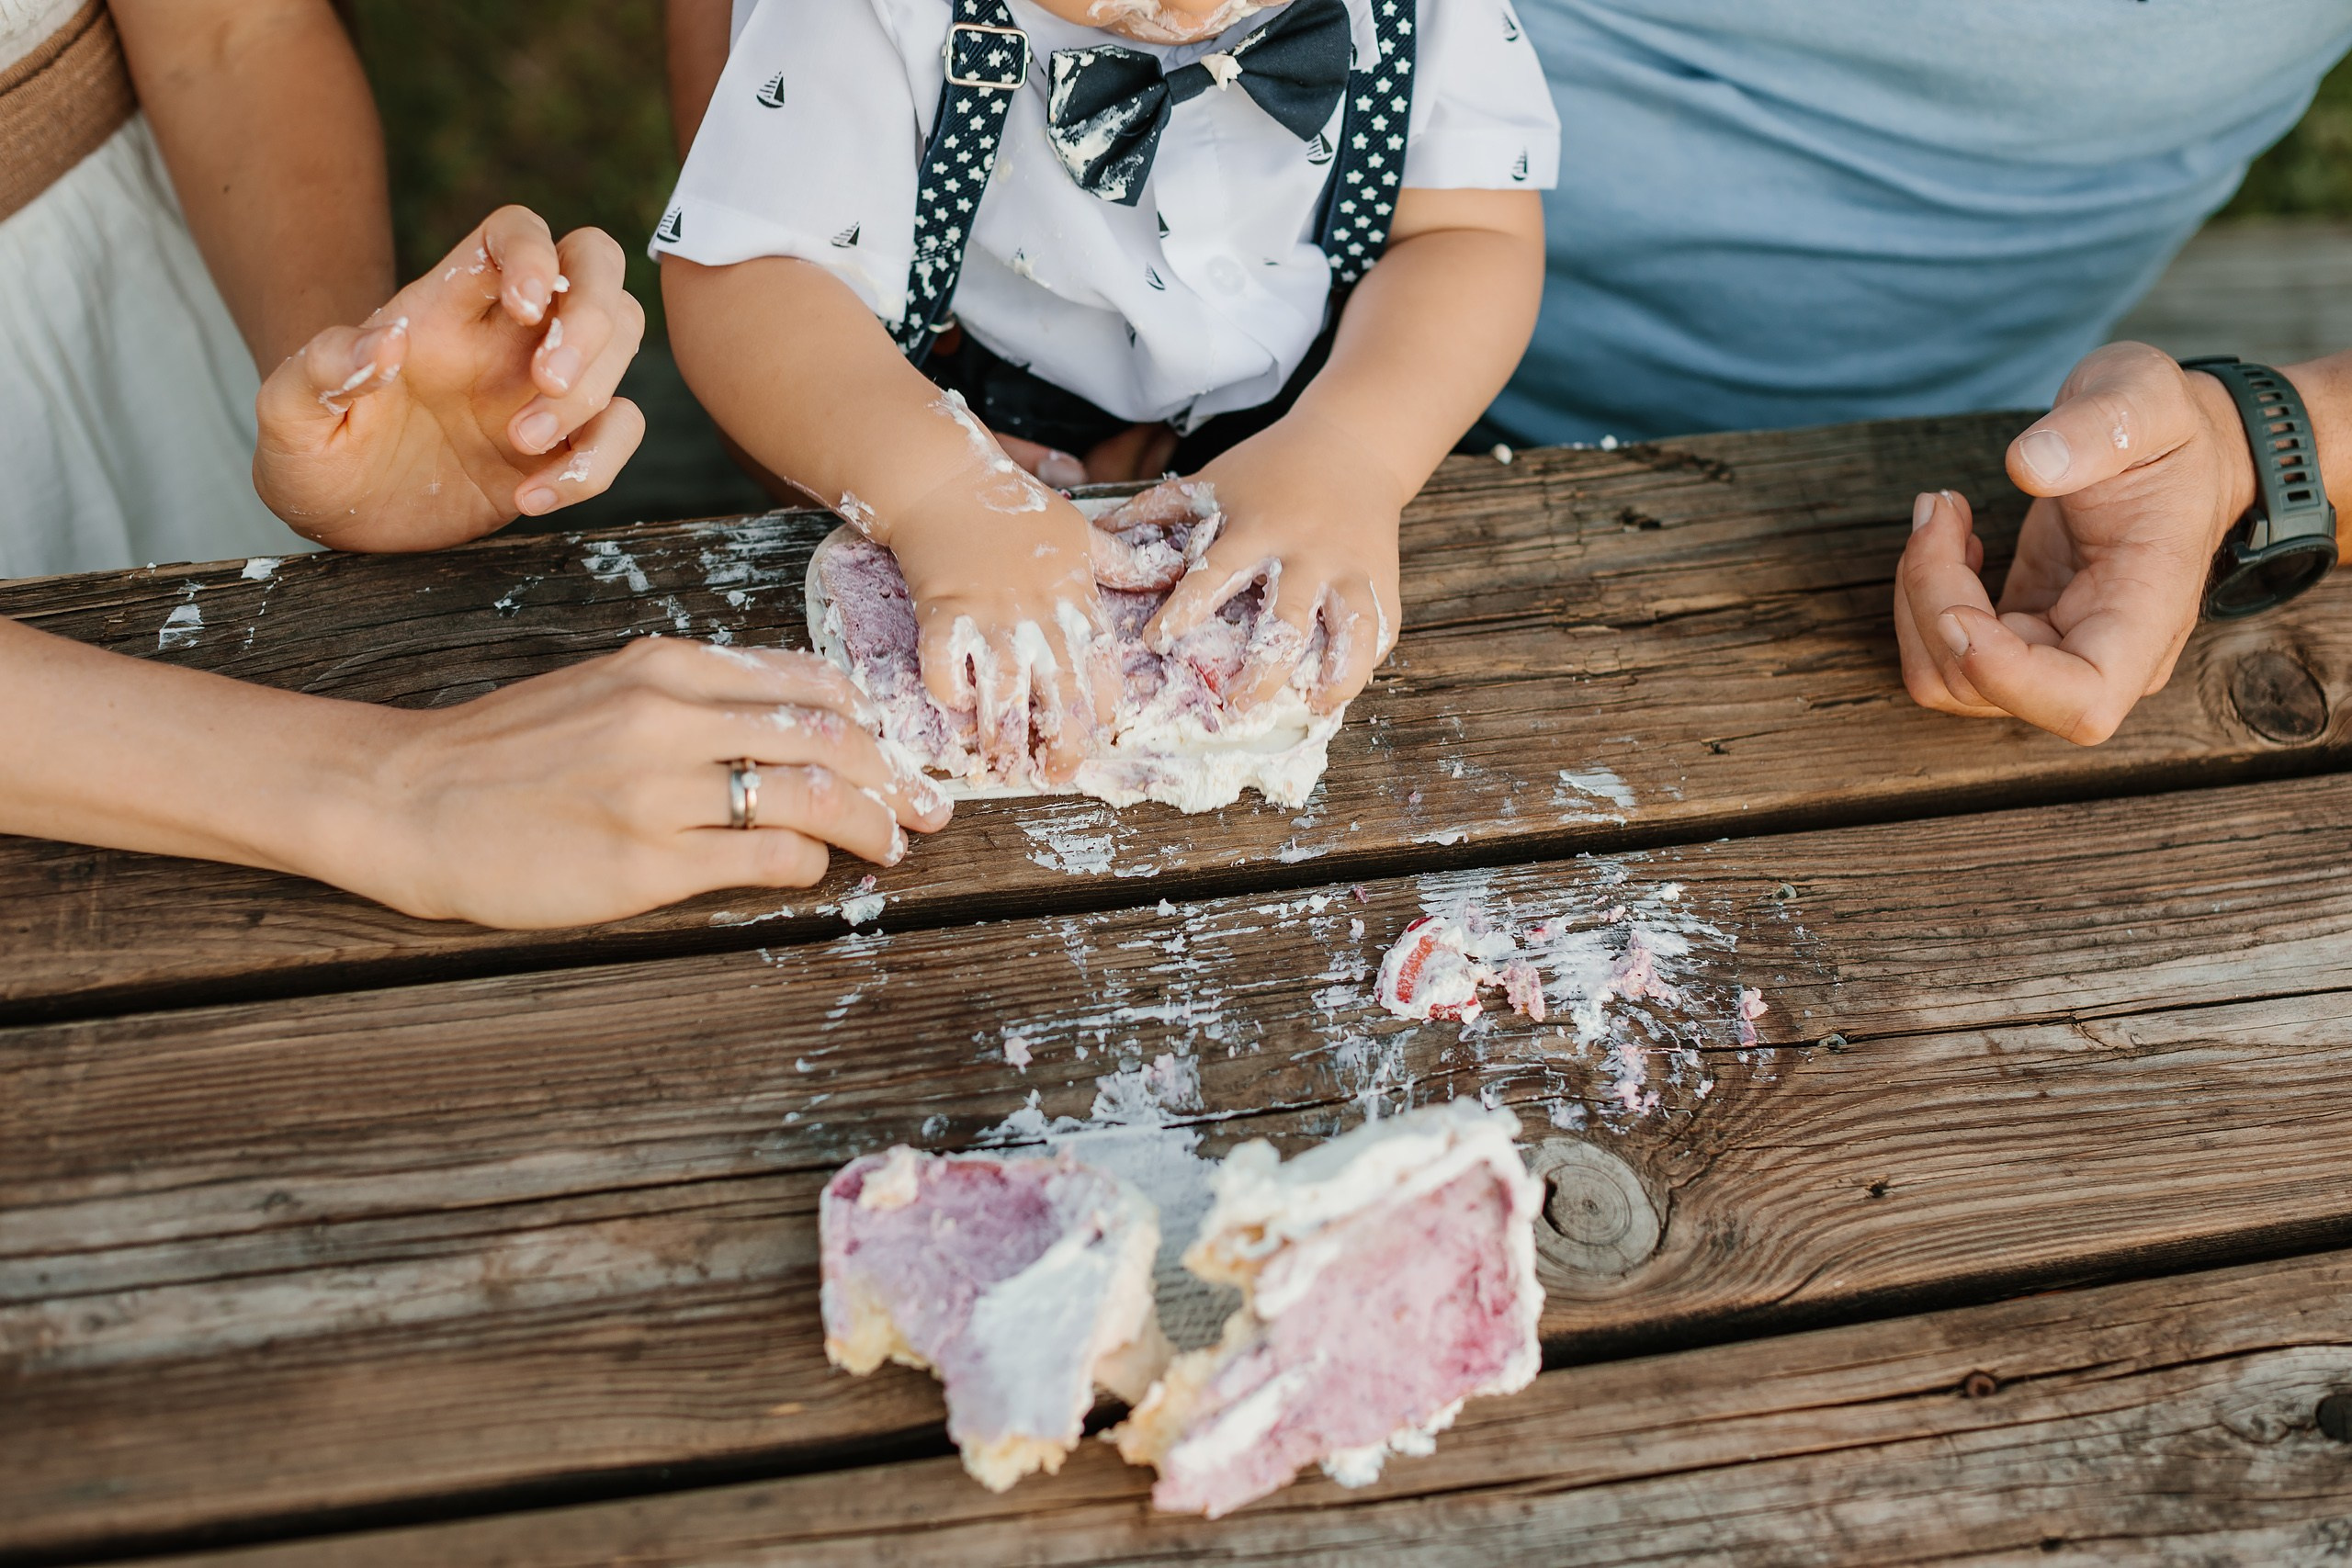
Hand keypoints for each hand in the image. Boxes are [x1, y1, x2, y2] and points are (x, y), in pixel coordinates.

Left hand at [254, 207, 648, 552]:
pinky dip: (594, 466)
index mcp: (444, 304)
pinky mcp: (562, 449)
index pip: (514, 231)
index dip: (534, 250)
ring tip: (520, 445)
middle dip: (592, 316)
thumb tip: (384, 341)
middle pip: (594, 269)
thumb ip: (322, 368)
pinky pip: (618, 433)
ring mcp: (541, 389)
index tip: (524, 303)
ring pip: (621, 344)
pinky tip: (529, 498)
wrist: (338, 516)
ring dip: (590, 395)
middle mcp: (506, 335)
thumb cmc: (311, 450)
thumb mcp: (286, 411)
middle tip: (551, 379)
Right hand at [343, 640, 950, 927]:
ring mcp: (661, 790)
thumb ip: (692, 698)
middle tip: (929, 808)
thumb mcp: (605, 690)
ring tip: (892, 847)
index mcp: (667, 667)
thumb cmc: (508, 751)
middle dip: (896, 776)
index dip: (871, 722)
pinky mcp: (646, 860)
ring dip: (870, 824)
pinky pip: (765, 854)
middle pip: (831, 737)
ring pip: (812, 794)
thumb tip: (787, 724)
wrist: (409, 797)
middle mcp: (672, 716)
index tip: (898, 750)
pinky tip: (813, 870)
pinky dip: (808, 862)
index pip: (807, 683)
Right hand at [882, 406, 1121, 784]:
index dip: (1102, 718)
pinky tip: (954, 709)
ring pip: (1005, 699)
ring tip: (1001, 768)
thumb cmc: (1017, 508)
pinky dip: (950, 697)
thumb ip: (1120, 562)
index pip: (1104, 677)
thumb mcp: (1082, 532)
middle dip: (1061, 749)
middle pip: (1061, 701)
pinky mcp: (944, 617)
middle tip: (1052, 774)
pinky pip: (947, 673)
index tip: (1094, 739)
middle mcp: (1040, 620)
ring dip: (1002, 740)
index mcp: (1077, 604)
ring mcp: (992, 621)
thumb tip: (1162, 570)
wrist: (948, 483)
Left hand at [1143, 412, 1401, 712]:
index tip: (1157, 643)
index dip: (1185, 611)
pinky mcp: (1381, 577)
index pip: (1217, 574)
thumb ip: (1158, 510)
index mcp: (1257, 529)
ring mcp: (1349, 567)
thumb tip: (1094, 532)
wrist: (1352, 442)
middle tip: (1238, 707)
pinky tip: (1343, 687)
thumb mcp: (1213, 480)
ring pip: (1350, 627)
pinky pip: (1380, 626)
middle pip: (1288, 619)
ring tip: (1314, 706)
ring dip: (1334, 673)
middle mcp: (1305, 553)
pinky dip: (1365, 660)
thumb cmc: (1269, 468)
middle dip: (1264, 670)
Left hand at [1895, 342, 2259, 744]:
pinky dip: (1923, 593)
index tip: (1957, 607)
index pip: (2082, 704)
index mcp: (2147, 616)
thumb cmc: (2170, 429)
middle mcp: (2101, 655)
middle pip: (1983, 686)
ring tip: (1941, 511)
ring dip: (1917, 595)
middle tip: (1939, 507)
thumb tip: (2028, 466)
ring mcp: (2055, 652)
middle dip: (1932, 602)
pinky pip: (1943, 647)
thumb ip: (2098, 426)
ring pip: (1947, 676)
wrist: (2179, 446)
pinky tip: (1952, 536)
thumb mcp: (2145, 397)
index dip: (2005, 676)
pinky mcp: (2017, 634)